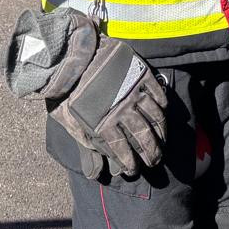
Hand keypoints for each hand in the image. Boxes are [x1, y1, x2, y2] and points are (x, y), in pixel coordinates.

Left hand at [49, 37, 167, 178]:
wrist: (68, 55)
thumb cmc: (65, 91)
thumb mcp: (69, 123)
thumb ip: (86, 147)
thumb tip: (95, 173)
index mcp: (103, 124)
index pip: (123, 151)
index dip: (130, 164)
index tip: (133, 170)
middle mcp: (122, 110)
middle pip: (144, 137)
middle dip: (152, 153)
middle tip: (154, 161)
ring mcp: (132, 90)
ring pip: (155, 117)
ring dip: (161, 132)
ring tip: (162, 141)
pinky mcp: (139, 73)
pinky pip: (158, 93)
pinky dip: (162, 104)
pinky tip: (162, 112)